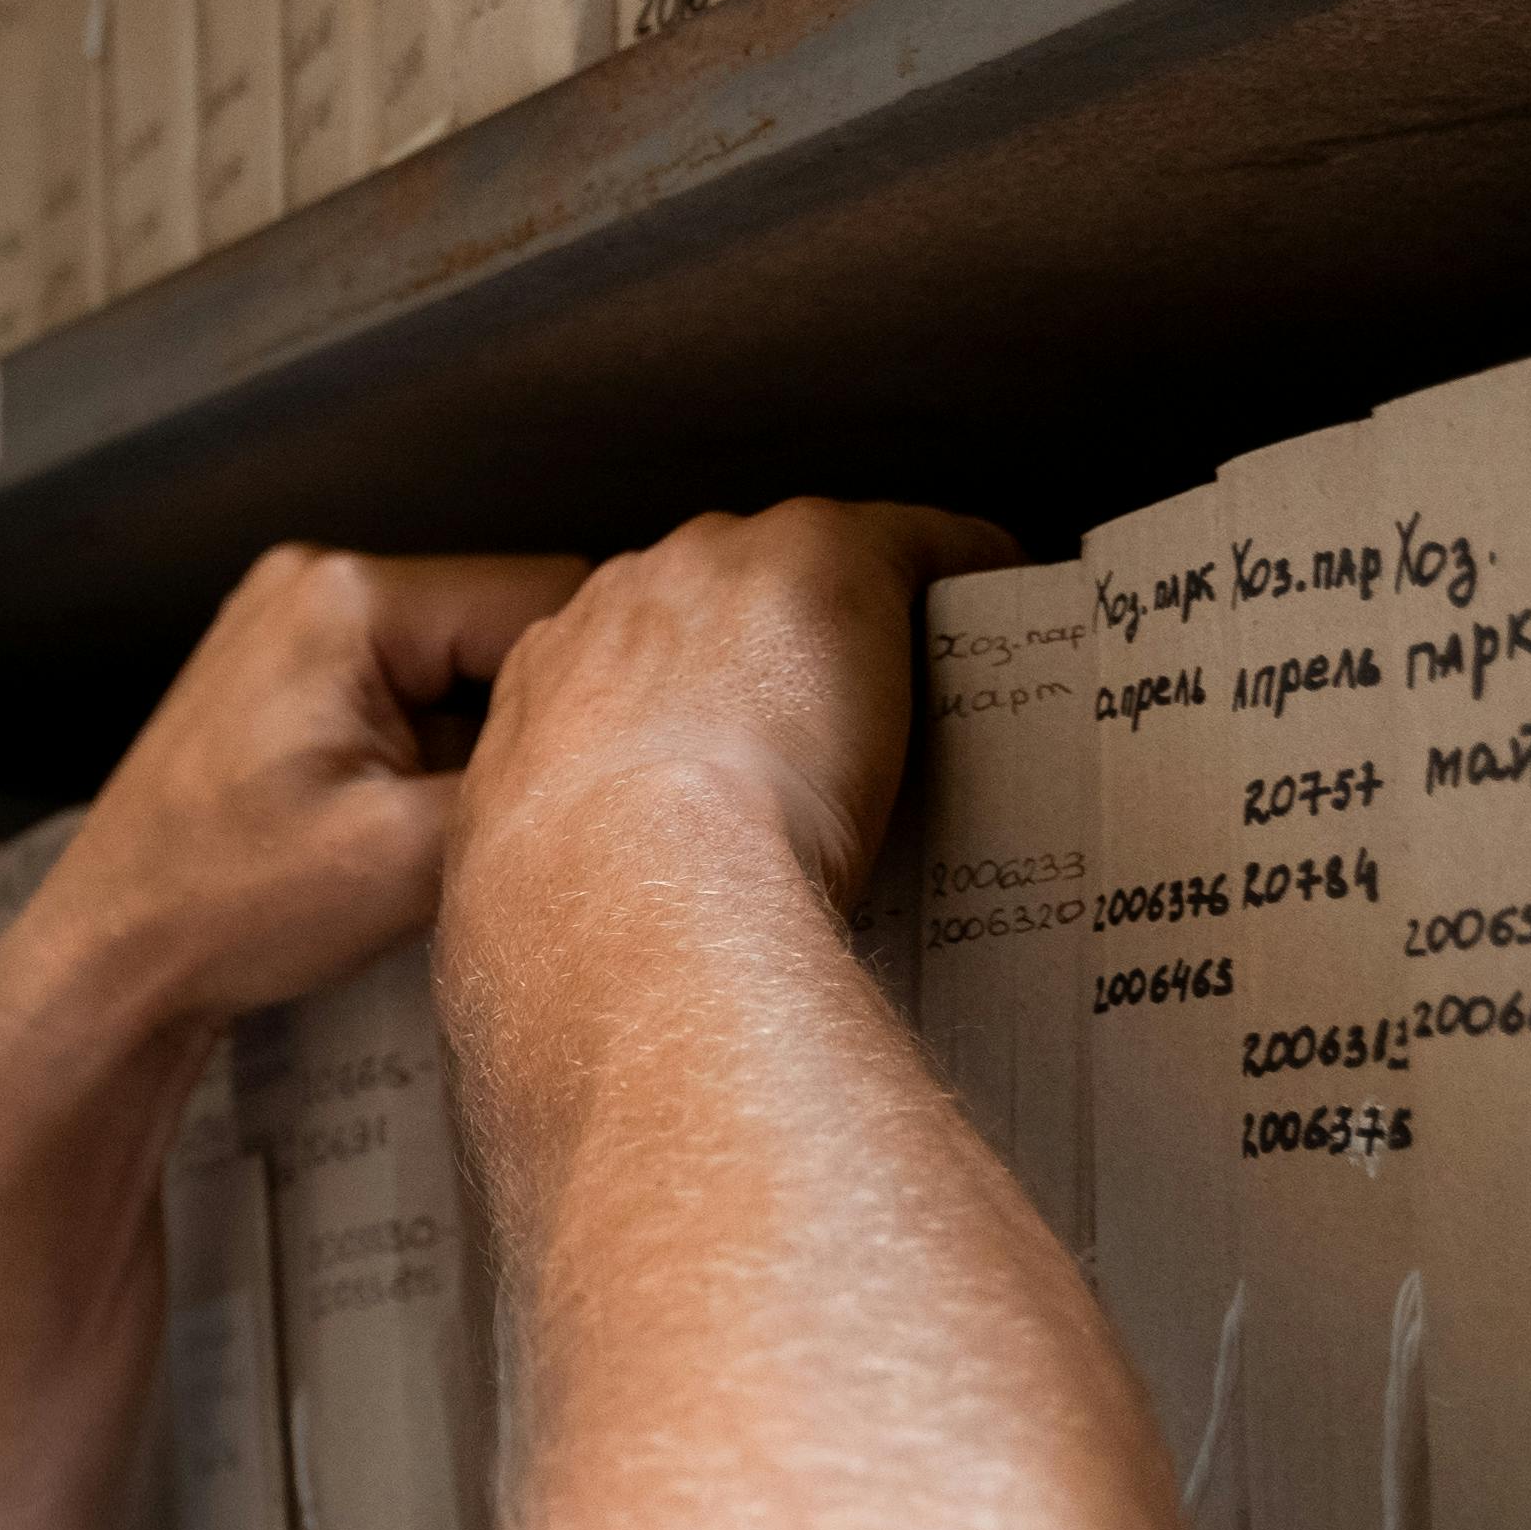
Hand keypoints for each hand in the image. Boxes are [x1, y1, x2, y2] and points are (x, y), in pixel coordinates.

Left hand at [5, 545, 591, 1048]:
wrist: (109, 957)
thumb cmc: (222, 907)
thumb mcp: (406, 856)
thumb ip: (521, 777)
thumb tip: (615, 736)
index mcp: (348, 598)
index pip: (543, 596)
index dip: (586, 687)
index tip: (599, 770)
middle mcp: (318, 582)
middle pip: (501, 623)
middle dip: (527, 715)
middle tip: (518, 809)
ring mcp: (297, 622)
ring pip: (461, 661)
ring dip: (478, 738)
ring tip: (452, 821)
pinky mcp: (290, 671)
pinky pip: (409, 687)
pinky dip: (431, 749)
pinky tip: (411, 816)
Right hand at [456, 498, 1018, 939]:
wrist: (635, 895)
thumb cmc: (580, 935)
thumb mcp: (527, 921)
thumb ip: (554, 916)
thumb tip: (565, 988)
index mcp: (534, 695)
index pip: (614, 662)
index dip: (682, 705)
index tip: (730, 755)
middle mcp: (616, 608)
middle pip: (706, 595)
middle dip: (762, 651)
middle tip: (825, 734)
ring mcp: (718, 572)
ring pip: (805, 568)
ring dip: (854, 619)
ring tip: (919, 688)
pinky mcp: (825, 556)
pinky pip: (919, 542)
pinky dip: (966, 569)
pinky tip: (1004, 605)